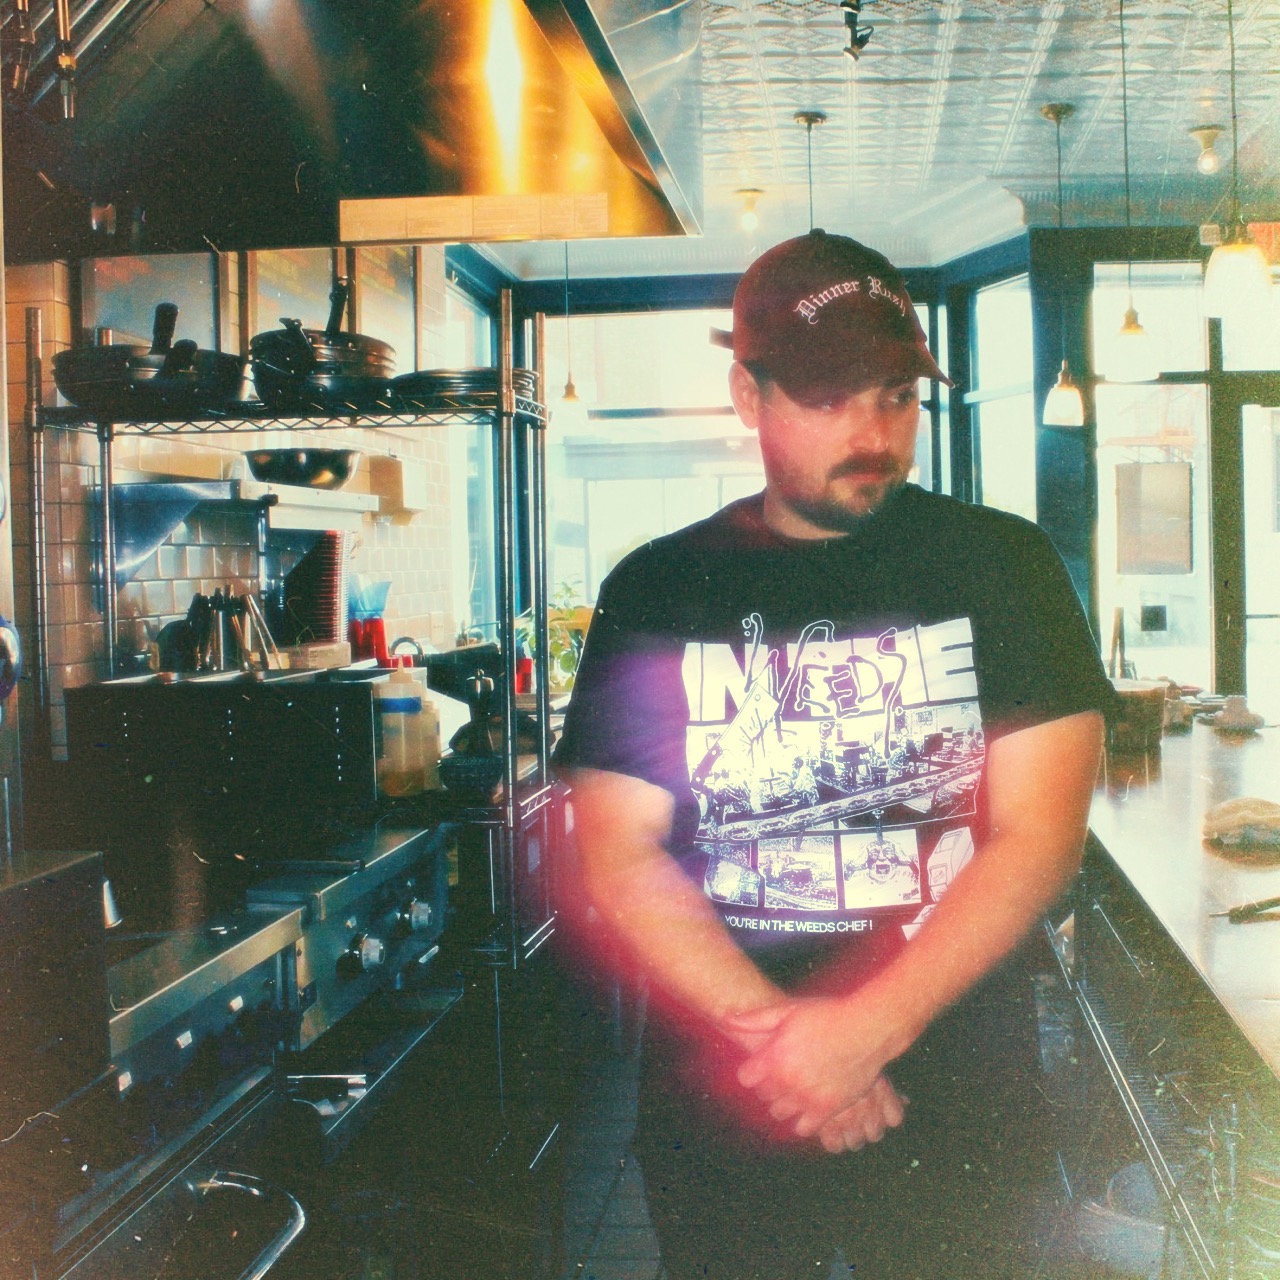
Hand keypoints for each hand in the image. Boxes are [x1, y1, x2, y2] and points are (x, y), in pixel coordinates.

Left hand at [724, 994, 908, 1138]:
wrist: (865, 1029)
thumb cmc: (826, 1016)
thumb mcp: (788, 1011)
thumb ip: (755, 1019)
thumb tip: (726, 1019)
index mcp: (774, 1056)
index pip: (746, 1078)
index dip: (753, 1072)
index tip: (761, 1066)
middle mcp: (787, 1080)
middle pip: (763, 1096)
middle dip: (768, 1087)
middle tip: (781, 1076)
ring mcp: (807, 1097)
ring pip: (780, 1113)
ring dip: (783, 1103)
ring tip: (795, 1089)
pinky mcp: (827, 1110)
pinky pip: (804, 1127)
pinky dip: (802, 1120)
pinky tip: (807, 1106)